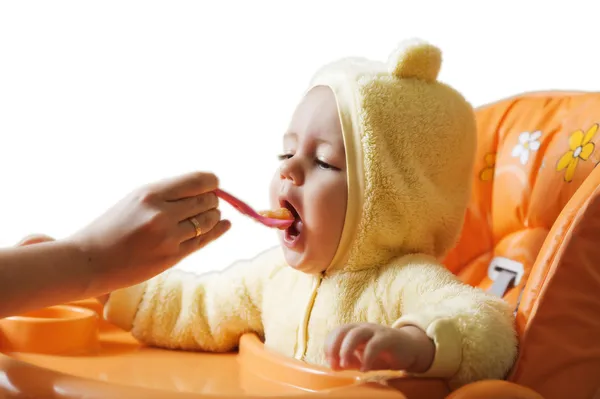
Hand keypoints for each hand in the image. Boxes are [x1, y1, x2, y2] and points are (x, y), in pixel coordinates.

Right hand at [67, 171, 229, 294]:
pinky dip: (218, 230)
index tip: (213, 183)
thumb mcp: (136, 199)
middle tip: (210, 201)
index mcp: (150, 193)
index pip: (198, 181)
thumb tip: (206, 186)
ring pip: (208, 220)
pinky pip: (204, 240)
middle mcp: (162, 214)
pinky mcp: (172, 257)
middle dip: (212, 199)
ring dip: (214, 215)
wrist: (89, 261)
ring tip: (210, 214)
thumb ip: (168, 193)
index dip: (211, 182)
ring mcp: (168, 237)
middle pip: (206, 200)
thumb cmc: (112, 227)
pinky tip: (224, 225)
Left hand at [325, 323, 434, 372]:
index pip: (336, 332)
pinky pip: (374, 344)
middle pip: (343, 330)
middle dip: (335, 347)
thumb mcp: (362, 358)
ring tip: (345, 365)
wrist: (409, 349)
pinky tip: (365, 369)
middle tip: (335, 364)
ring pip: (356, 333)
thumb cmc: (382, 354)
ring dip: (347, 349)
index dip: (329, 346)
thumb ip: (348, 361)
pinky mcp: (388, 338)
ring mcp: (375, 331)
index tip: (330, 363)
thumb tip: (333, 366)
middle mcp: (363, 327)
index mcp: (354, 330)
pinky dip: (367, 357)